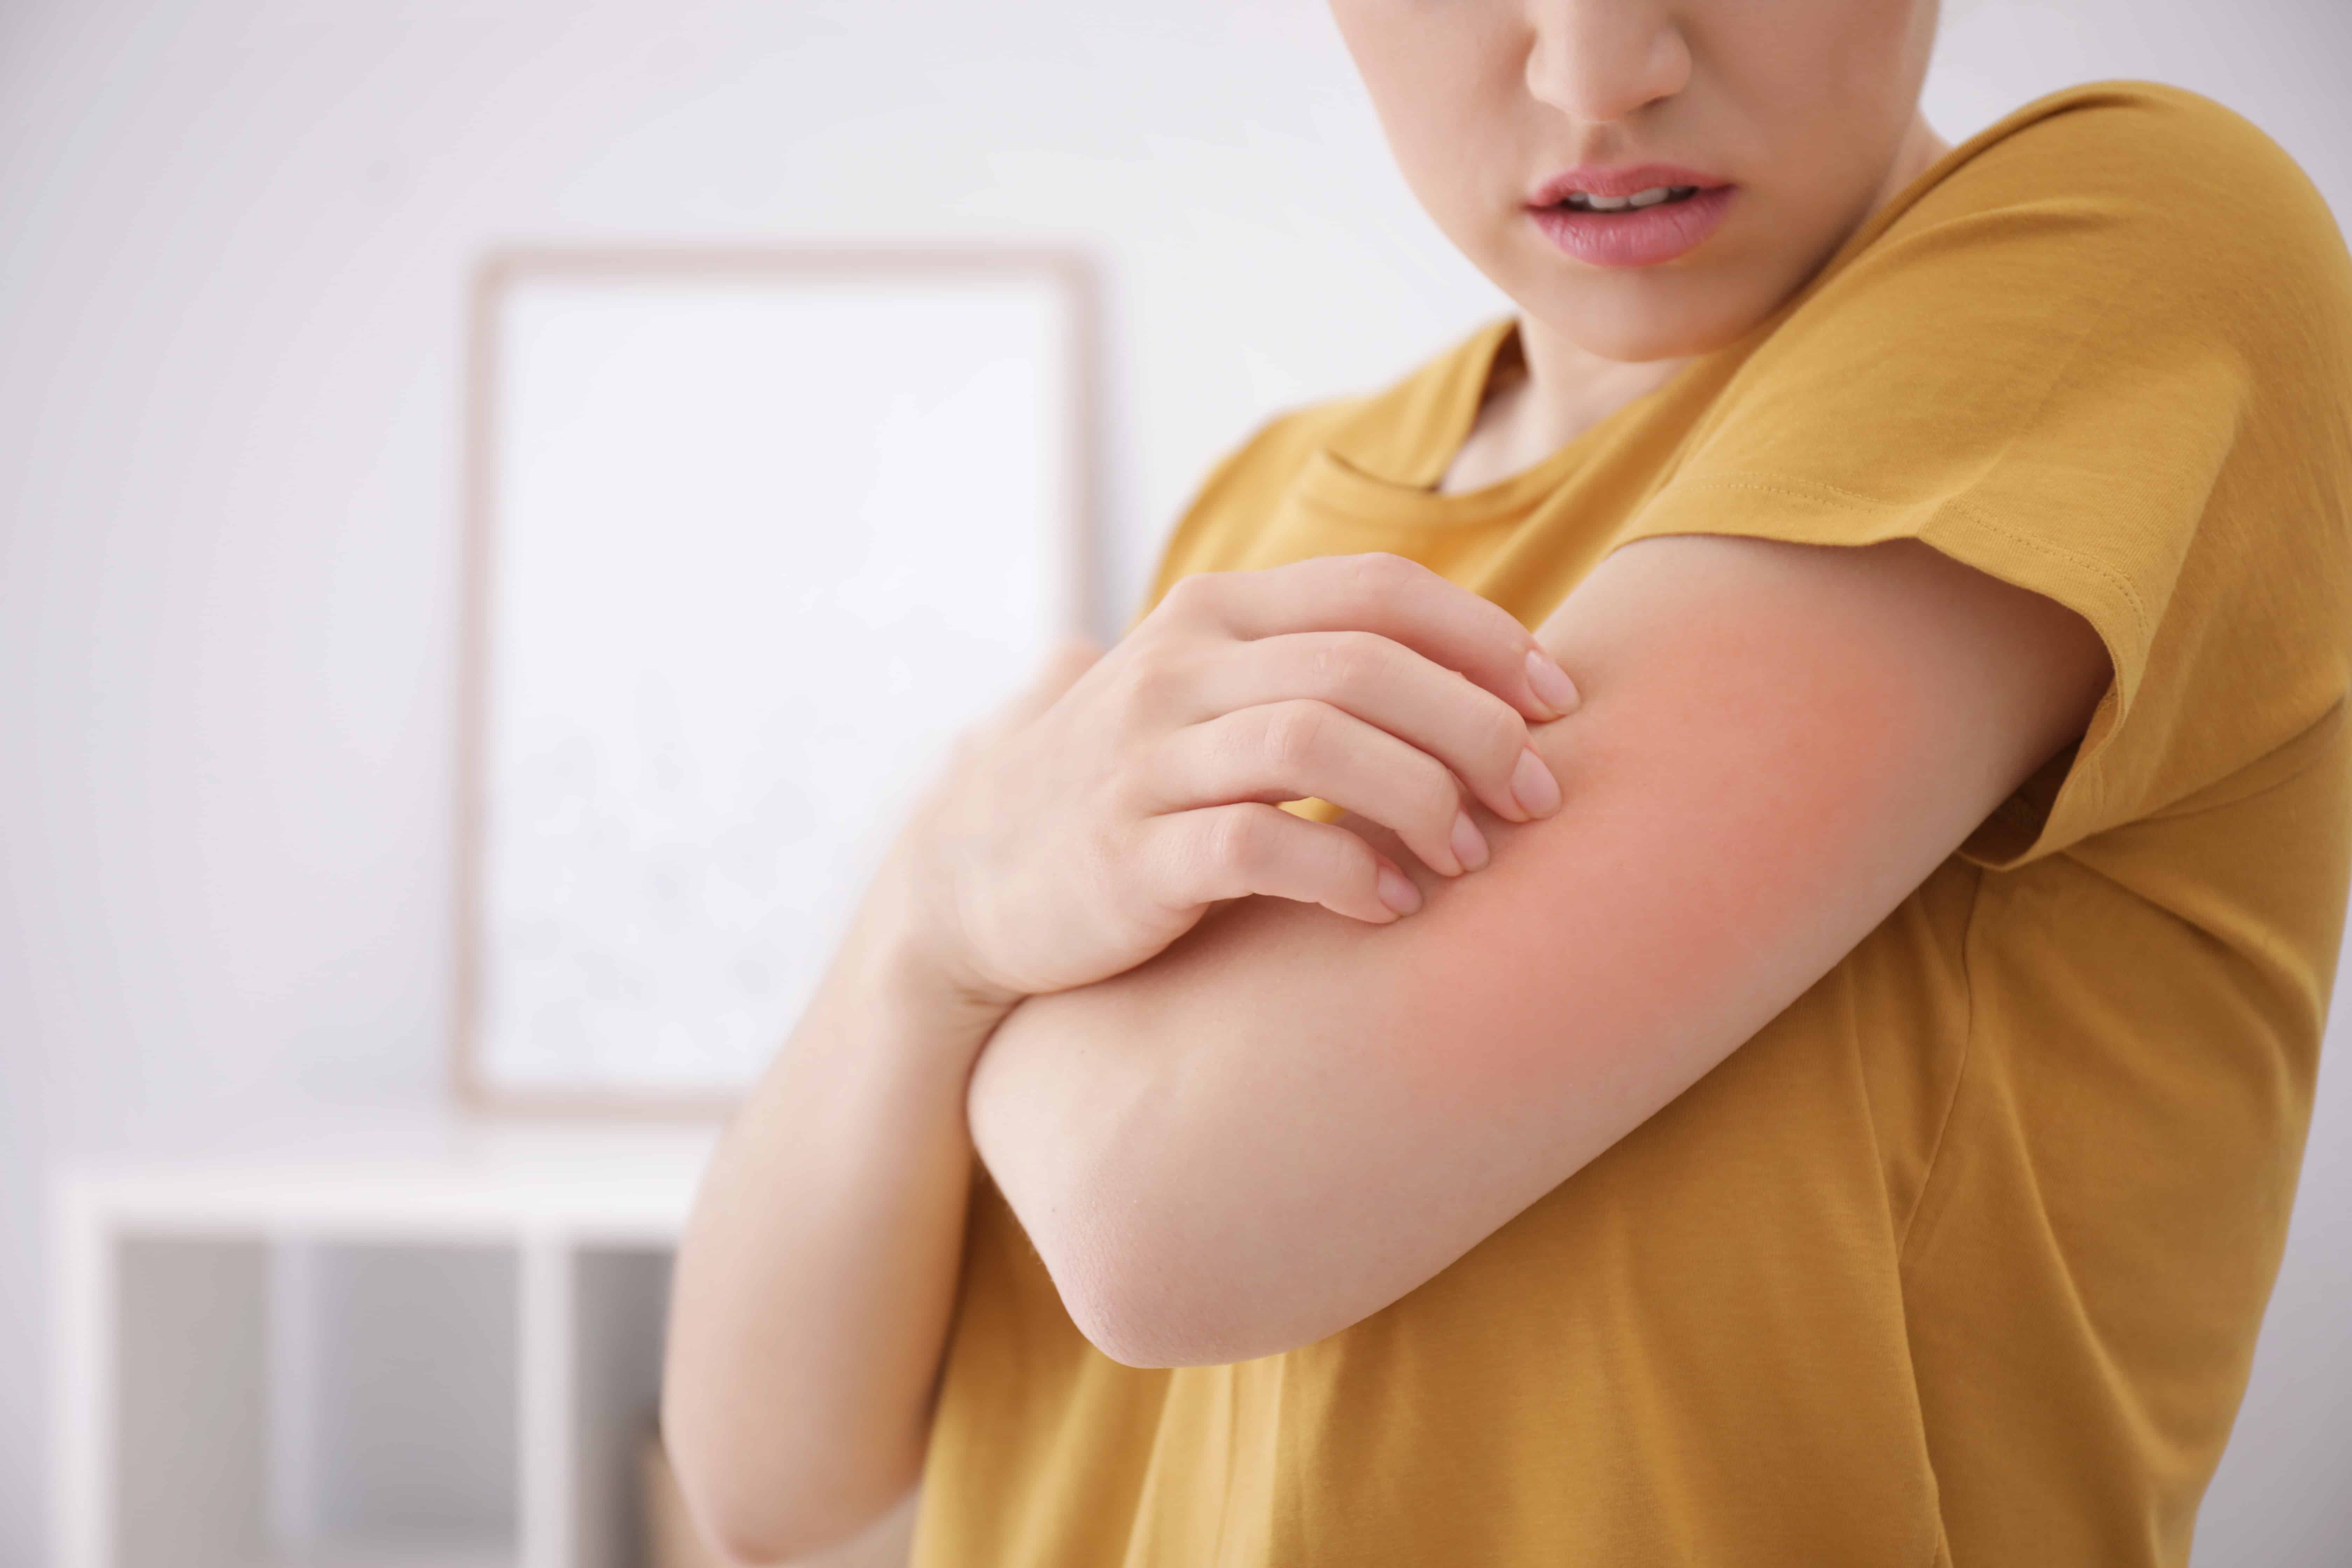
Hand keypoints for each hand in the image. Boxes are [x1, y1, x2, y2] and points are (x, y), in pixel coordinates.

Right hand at [897, 552, 1579, 1005]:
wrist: (971, 881)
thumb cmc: (1131, 788)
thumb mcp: (1209, 696)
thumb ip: (1311, 668)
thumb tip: (1477, 676)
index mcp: (1214, 614)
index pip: (1380, 590)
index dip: (1486, 639)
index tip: (1559, 701)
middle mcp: (1178, 668)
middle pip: (1366, 665)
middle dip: (1477, 727)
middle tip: (1536, 796)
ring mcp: (1146, 760)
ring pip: (1317, 744)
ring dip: (1421, 799)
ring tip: (1470, 856)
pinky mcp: (1129, 855)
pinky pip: (1259, 849)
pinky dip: (1345, 874)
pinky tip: (1391, 906)